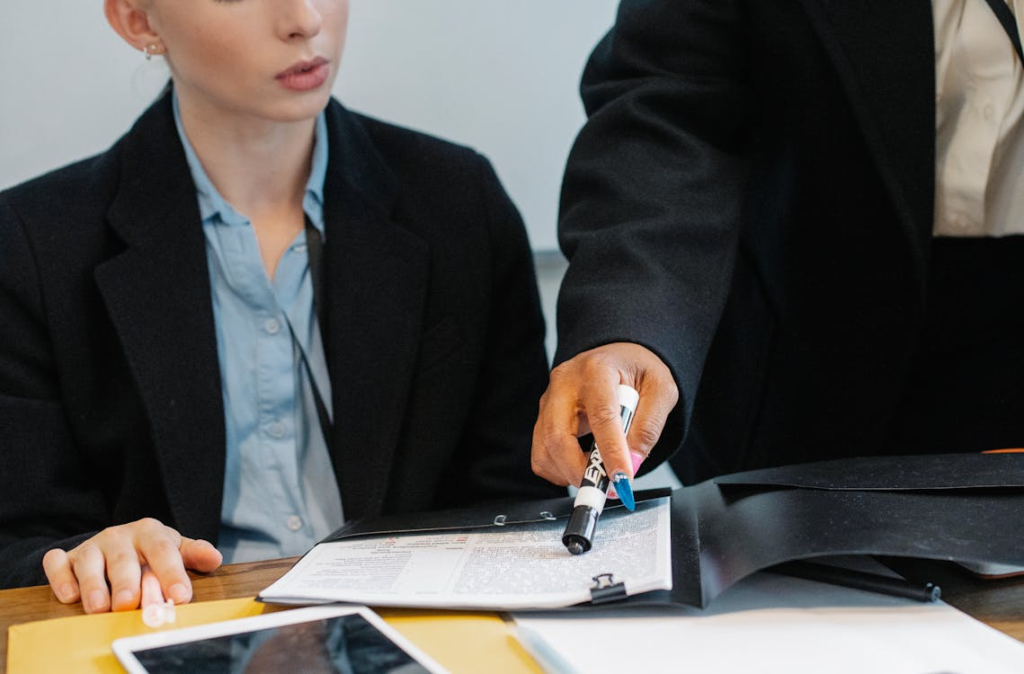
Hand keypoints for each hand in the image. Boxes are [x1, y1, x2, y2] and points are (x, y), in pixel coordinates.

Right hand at [42, 518, 222, 613]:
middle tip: (129, 604)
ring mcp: (92, 546)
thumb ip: (193, 555)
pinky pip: (58, 564)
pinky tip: (70, 595)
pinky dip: (61, 578)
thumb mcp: (175, 550)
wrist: (116, 543)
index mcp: (151, 533)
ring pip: (90, 562)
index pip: (164, 552)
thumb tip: (215, 558)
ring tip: (100, 608)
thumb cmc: (150, 552)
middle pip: (124, 559)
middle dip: (127, 582)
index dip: (172, 574)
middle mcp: (120, 536)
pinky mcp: (67, 558)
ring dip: (93, 586)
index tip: (179, 596)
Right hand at [532, 342, 677, 488]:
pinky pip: (542, 455)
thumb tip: (632, 463)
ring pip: (545, 449)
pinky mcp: (543, 418)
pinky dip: (560, 469)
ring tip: (600, 470)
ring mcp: (549, 400)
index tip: (622, 478)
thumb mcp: (661, 390)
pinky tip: (584, 462)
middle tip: (607, 487)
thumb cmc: (638, 370)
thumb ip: (649, 426)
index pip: (601, 416)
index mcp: (596, 370)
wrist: (618, 357)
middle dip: (580, 471)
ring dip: (571, 472)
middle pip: (558, 436)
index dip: (611, 452)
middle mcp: (565, 383)